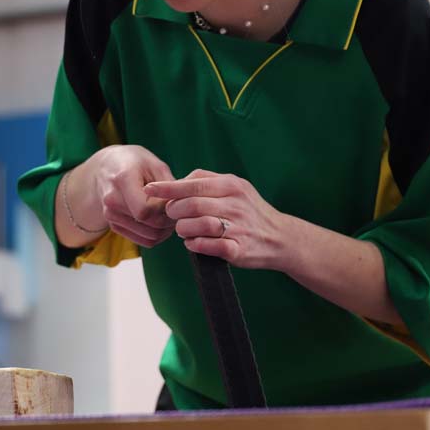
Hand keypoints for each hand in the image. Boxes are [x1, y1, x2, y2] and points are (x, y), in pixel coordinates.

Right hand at [90, 145, 176, 246]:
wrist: (108, 167)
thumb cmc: (136, 163)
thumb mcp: (156, 165)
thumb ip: (170, 186)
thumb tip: (185, 204)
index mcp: (122, 180)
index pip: (145, 210)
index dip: (166, 208)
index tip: (174, 199)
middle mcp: (112, 201)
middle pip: (149, 225)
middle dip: (169, 220)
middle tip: (179, 209)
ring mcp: (110, 215)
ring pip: (149, 237)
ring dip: (166, 230)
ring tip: (171, 214)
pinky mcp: (114, 226)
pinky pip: (144, 241)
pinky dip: (157, 235)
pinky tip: (161, 220)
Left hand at [144, 169, 290, 268]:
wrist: (281, 238)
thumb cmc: (250, 210)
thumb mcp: (235, 186)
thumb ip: (207, 179)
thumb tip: (177, 180)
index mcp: (232, 186)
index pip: (193, 184)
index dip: (168, 188)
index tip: (149, 189)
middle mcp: (236, 205)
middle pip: (191, 205)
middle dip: (174, 211)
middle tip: (172, 215)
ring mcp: (238, 228)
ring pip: (198, 225)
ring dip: (183, 229)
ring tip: (182, 230)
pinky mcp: (239, 250)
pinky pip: (209, 246)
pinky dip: (195, 245)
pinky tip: (193, 243)